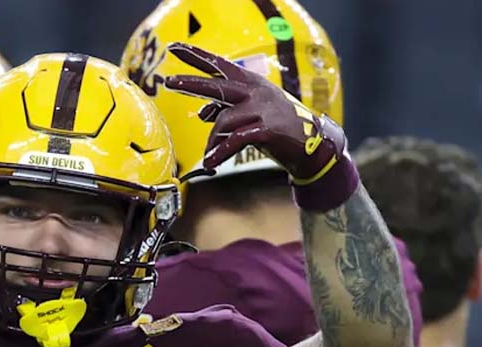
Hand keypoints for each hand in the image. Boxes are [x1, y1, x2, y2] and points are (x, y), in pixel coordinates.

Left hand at [162, 42, 345, 185]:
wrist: (312, 146)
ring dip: (212, 142)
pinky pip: (235, 140)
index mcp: (251, 83)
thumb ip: (227, 110)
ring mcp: (263, 109)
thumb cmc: (277, 128)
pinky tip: (211, 163)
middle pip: (217, 85)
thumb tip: (204, 113)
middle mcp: (256, 91)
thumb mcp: (251, 113)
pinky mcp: (268, 129)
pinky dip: (221, 152)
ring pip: (223, 122)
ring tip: (209, 158)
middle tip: (169, 81)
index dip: (196, 56)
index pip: (219, 66)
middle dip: (191, 84)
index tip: (174, 47)